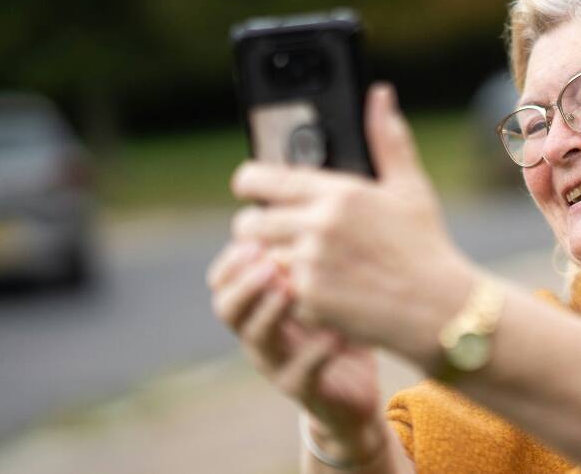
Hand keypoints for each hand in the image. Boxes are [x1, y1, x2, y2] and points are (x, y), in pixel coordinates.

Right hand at [206, 240, 385, 461]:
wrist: (355, 389)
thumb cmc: (339, 325)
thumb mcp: (324, 284)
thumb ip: (311, 249)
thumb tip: (307, 191)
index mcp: (260, 305)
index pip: (224, 280)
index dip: (232, 259)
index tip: (251, 234)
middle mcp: (260, 333)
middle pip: (228, 308)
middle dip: (244, 282)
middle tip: (266, 260)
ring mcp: (278, 363)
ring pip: (257, 339)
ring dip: (271, 311)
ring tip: (291, 289)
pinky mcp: (303, 390)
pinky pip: (300, 373)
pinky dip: (316, 352)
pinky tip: (335, 333)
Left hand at [228, 83, 474, 370]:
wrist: (439, 308)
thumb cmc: (425, 245)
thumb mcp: (410, 188)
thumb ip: (387, 139)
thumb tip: (380, 94)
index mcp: (339, 193)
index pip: (260, 179)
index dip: (249, 182)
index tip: (251, 187)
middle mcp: (318, 226)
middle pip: (249, 223)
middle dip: (258, 227)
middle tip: (280, 231)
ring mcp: (310, 266)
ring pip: (262, 260)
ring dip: (276, 261)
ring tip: (307, 262)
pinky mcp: (309, 301)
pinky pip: (281, 291)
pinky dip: (296, 293)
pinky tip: (325, 290)